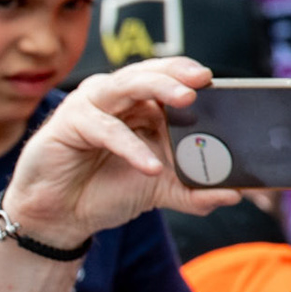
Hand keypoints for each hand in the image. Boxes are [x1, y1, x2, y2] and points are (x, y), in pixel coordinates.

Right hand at [4, 57, 241, 247]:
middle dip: (177, 74)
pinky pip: (105, 128)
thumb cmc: (100, 193)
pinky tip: (150, 167)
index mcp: (137, 105)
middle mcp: (113, 98)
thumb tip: (232, 195)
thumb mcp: (156, 190)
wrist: (58, 218)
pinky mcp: (67, 123)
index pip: (166, 77)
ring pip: (126, 85)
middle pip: (148, 73)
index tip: (215, 82)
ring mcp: (89, 106)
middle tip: (203, 81)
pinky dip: (130, 147)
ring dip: (158, 88)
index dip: (188, 75)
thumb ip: (192, 191)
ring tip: (186, 101)